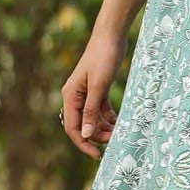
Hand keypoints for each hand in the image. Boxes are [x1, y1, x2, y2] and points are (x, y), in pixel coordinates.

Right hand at [61, 30, 125, 159]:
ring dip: (104, 127)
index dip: (83, 143)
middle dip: (97, 135)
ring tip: (119, 131)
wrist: (112, 35)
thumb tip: (86, 135)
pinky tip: (119, 121)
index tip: (97, 155)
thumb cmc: (104, 58)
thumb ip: (92, 111)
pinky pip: (100, 109)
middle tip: (114, 140)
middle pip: (83, 125)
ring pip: (93, 118)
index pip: (73, 128)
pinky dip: (108, 117)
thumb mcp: (99, 86)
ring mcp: (86, 92)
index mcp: (70, 96)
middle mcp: (75, 96)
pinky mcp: (98, 88)